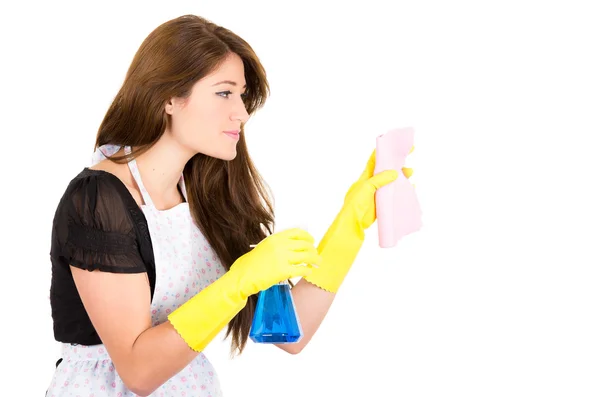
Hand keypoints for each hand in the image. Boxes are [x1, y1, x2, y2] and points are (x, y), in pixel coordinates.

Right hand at [230, 228, 320, 296]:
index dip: (307, 236)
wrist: (243, 276)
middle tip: (316, 255)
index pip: (297, 232)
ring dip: (315, 259)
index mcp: (275, 238)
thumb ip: (278, 244)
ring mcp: (282, 258)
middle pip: (305, 244)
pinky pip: (302, 269)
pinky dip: (307, 270)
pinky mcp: (284, 271)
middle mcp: (280, 245)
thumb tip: (293, 246)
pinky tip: (308, 272)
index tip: (312, 241)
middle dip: (313, 250)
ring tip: (317, 263)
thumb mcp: (264, 246)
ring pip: (306, 256)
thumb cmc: (251, 263)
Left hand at [303, 146, 413, 292]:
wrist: (352, 224)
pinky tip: (410, 188)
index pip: (374, 160)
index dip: (383, 150)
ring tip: (411, 172)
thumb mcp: (366, 189)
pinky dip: (402, 190)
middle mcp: (372, 183)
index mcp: (365, 177)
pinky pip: (394, 194)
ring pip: (392, 181)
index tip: (394, 142)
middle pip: (386, 169)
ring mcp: (378, 193)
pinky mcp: (382, 203)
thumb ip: (379, 180)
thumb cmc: (355, 205)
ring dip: (401, 176)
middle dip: (397, 162)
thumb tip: (395, 172)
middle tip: (408, 154)